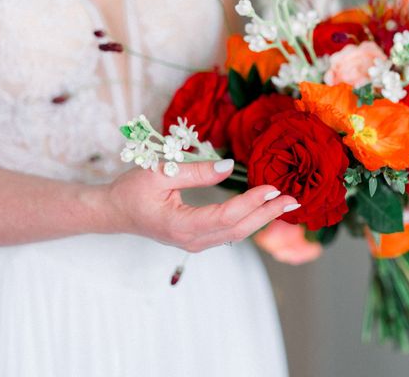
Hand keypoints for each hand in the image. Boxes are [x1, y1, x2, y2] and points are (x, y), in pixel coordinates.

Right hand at [104, 159, 297, 251]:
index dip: (252, 201)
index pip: (227, 215)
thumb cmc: (132, 191)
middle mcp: (192, 240)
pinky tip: (264, 210)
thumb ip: (196, 171)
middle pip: (239, 228)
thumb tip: (229, 166)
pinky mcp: (198, 238)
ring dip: (263, 217)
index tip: (272, 187)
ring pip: (237, 233)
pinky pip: (230, 232)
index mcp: (182, 225)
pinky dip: (250, 220)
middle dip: (268, 213)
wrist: (114, 212)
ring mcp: (195, 243)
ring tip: (285, 204)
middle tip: (293, 200)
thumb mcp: (160, 173)